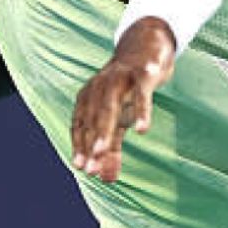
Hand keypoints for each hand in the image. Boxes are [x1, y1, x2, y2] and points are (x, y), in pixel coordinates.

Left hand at [71, 17, 175, 181]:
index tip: (82, 168)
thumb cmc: (129, 89)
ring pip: (109, 106)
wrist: (148, 47)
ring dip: (105, 129)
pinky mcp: (141, 74)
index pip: (80, 125)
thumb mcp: (120, 119)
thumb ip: (112, 148)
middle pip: (91, 118)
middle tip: (89, 168)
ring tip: (102, 151)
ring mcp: (119, 79)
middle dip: (89, 144)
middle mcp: (99, 87)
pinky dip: (141, 110)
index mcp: (89, 97)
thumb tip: (106, 180)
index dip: (80, 146)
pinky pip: (141, 94)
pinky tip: (142, 129)